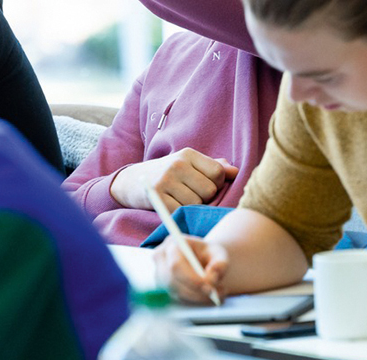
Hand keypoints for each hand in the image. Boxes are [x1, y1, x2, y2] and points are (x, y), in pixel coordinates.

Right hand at [110, 148, 238, 210]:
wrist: (132, 181)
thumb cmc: (167, 173)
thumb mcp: (188, 164)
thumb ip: (212, 166)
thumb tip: (235, 172)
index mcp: (188, 154)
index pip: (218, 172)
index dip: (217, 183)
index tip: (205, 185)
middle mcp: (177, 165)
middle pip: (210, 190)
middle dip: (204, 197)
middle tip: (191, 193)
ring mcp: (166, 180)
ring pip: (196, 203)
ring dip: (192, 205)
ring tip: (179, 198)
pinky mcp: (157, 197)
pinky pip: (181, 211)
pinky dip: (179, 212)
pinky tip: (172, 205)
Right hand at [155, 234, 228, 304]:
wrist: (203, 260)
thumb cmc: (209, 255)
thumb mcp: (219, 253)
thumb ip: (221, 263)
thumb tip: (213, 275)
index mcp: (173, 244)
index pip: (176, 265)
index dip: (191, 278)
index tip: (209, 287)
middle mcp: (161, 259)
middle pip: (173, 281)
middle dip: (195, 291)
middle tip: (216, 294)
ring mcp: (159, 275)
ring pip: (176, 292)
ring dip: (198, 297)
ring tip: (218, 294)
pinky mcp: (163, 288)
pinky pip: (178, 299)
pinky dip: (195, 300)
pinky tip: (209, 297)